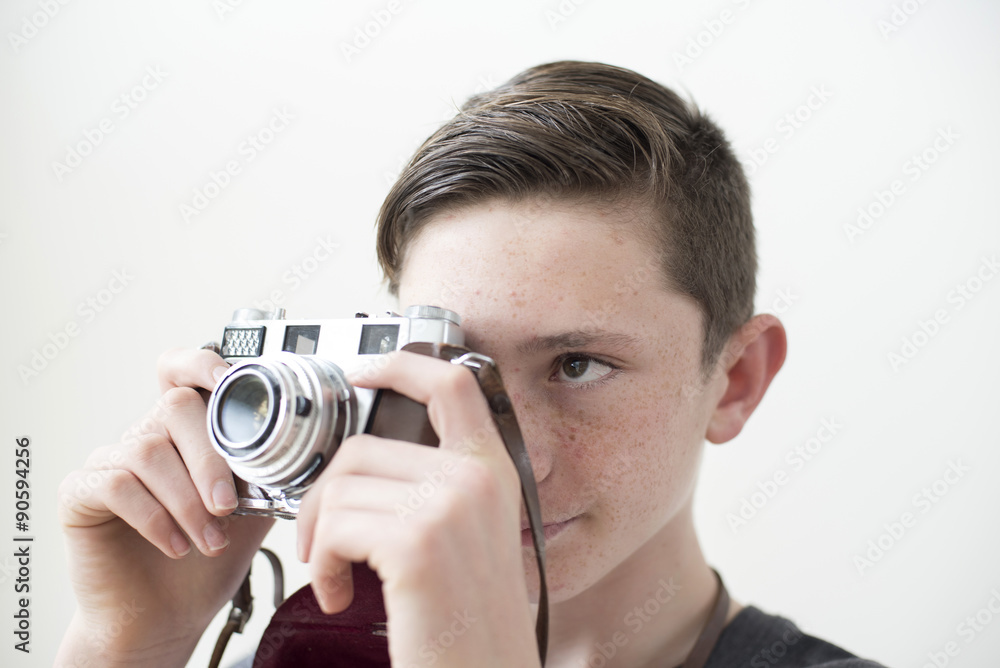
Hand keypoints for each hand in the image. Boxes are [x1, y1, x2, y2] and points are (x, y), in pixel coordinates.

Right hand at [56, 348, 273, 667]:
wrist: (166, 617)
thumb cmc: (206, 561)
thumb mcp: (254, 511)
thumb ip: (271, 473)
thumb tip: (311, 448)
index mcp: (186, 432)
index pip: (180, 372)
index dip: (200, 363)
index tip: (229, 378)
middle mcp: (146, 436)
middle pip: (175, 407)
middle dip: (210, 459)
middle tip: (229, 507)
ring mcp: (110, 461)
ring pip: (148, 450)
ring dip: (187, 500)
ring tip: (209, 540)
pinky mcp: (80, 494)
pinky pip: (115, 484)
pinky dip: (153, 516)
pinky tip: (175, 545)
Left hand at [296, 351, 540, 666]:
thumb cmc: (468, 620)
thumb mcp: (468, 539)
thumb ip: (435, 489)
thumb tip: (363, 465)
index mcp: (491, 471)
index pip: (452, 385)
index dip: (401, 365)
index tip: (363, 372)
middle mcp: (476, 479)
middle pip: (362, 449)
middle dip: (323, 498)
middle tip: (324, 545)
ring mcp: (450, 507)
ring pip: (339, 489)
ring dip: (321, 539)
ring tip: (339, 577)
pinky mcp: (418, 545)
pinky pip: (335, 528)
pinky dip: (322, 565)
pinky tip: (340, 594)